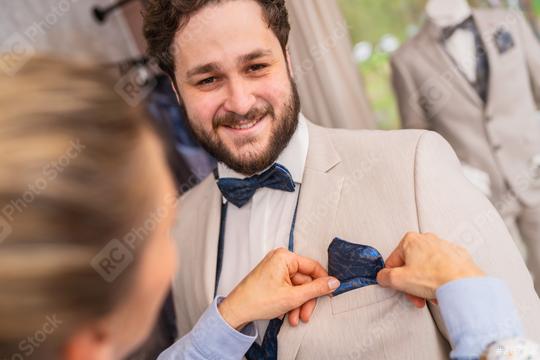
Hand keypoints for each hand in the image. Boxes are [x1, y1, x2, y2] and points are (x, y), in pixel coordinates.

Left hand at [218, 248, 339, 328]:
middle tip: (306, 315)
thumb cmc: (258, 300)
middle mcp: (280, 259)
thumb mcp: (293, 297)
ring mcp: (275, 269)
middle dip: (305, 300)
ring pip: (296, 287)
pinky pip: (288, 288)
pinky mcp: (271, 278)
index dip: (323, 282)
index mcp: (285, 257)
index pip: (313, 267)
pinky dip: (289, 302)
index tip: (330, 294)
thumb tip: (333, 282)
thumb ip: (316, 289)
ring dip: (297, 305)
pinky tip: (285, 314)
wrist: (236, 310)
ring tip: (294, 319)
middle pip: (304, 280)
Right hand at [377, 232, 483, 307]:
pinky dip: (439, 279)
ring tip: (429, 295)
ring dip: (425, 284)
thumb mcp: (398, 280)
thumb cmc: (436, 278)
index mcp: (410, 240)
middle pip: (411, 265)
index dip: (394, 278)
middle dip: (411, 283)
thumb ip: (384, 277)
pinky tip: (441, 289)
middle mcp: (427, 239)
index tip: (399, 287)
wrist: (464, 285)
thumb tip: (383, 276)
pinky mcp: (457, 256)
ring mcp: (444, 247)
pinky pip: (442, 269)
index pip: (393, 261)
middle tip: (414, 294)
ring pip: (427, 268)